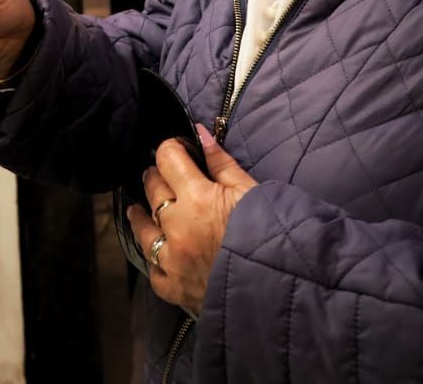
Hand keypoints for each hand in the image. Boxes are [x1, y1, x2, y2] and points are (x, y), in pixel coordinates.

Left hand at [128, 124, 257, 315]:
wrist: (280, 288)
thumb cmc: (271, 236)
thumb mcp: (250, 191)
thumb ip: (221, 162)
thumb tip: (200, 134)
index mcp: (197, 198)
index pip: (167, 159)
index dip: (172, 149)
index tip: (178, 150)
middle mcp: (177, 227)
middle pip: (152, 189)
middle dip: (157, 177)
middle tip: (164, 175)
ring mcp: (172, 260)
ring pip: (142, 230)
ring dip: (142, 215)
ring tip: (141, 209)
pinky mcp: (174, 289)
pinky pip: (153, 270)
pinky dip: (155, 259)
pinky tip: (156, 252)